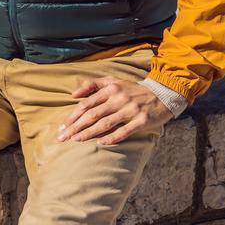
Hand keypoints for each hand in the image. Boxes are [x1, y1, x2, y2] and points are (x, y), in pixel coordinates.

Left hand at [56, 77, 170, 144]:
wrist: (162, 95)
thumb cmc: (133, 90)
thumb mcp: (113, 81)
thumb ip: (93, 85)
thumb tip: (73, 95)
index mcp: (110, 89)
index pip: (87, 104)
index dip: (73, 116)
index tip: (62, 126)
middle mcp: (119, 98)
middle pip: (93, 115)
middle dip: (75, 127)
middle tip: (63, 137)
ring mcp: (130, 110)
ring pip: (105, 124)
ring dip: (88, 133)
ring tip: (75, 141)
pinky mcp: (141, 121)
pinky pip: (124, 131)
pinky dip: (111, 138)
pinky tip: (100, 144)